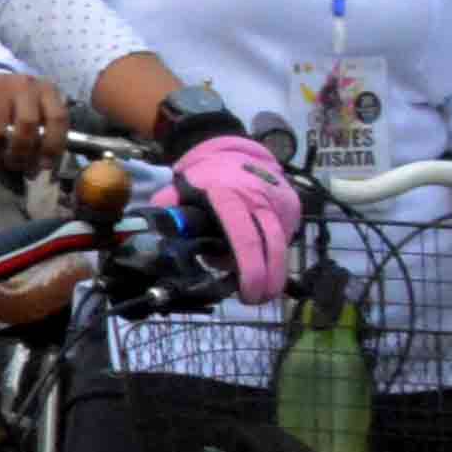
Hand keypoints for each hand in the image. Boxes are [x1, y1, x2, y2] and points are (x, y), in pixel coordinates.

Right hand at [0, 68, 69, 178]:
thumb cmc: (13, 106)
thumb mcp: (33, 114)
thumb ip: (42, 136)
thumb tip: (42, 167)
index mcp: (47, 90)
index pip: (58, 118)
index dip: (53, 145)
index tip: (45, 164)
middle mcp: (25, 84)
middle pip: (28, 124)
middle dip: (23, 150)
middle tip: (17, 164)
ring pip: (1, 128)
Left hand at [167, 134, 303, 305]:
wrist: (235, 151)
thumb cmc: (205, 177)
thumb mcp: (180, 189)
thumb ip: (169, 212)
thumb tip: (159, 237)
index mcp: (228, 196)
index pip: (244, 237)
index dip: (249, 268)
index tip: (247, 292)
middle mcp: (258, 198)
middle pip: (271, 245)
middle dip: (268, 279)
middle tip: (256, 300)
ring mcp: (278, 202)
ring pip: (282, 244)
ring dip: (275, 272)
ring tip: (261, 292)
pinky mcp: (292, 206)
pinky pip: (285, 237)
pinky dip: (275, 255)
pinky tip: (264, 264)